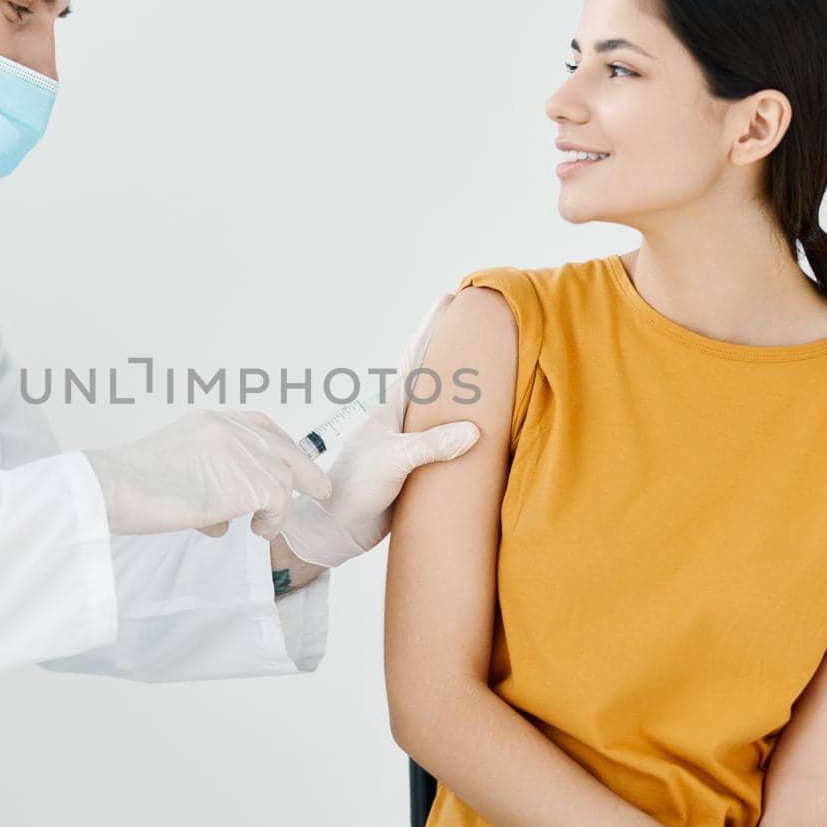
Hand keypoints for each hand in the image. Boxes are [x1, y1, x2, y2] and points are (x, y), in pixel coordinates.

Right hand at [84, 410, 331, 538]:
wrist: (116, 487)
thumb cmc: (132, 486)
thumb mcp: (176, 468)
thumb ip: (207, 479)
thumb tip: (226, 516)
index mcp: (211, 421)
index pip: (260, 426)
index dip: (280, 446)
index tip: (291, 462)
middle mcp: (231, 429)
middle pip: (284, 449)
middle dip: (306, 471)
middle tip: (320, 490)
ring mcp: (242, 453)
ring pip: (282, 480)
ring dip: (275, 509)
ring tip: (261, 528)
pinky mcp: (249, 480)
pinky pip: (278, 504)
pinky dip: (271, 522)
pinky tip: (256, 531)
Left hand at [279, 291, 479, 567]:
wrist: (339, 528)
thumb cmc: (355, 489)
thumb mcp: (394, 462)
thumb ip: (430, 446)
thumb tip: (472, 431)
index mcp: (391, 406)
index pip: (417, 356)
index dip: (433, 326)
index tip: (452, 298)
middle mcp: (402, 418)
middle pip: (433, 376)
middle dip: (454, 349)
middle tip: (478, 323)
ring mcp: (409, 440)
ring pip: (441, 407)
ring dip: (461, 388)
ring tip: (486, 367)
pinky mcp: (417, 466)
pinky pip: (446, 437)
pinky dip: (463, 427)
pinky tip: (477, 426)